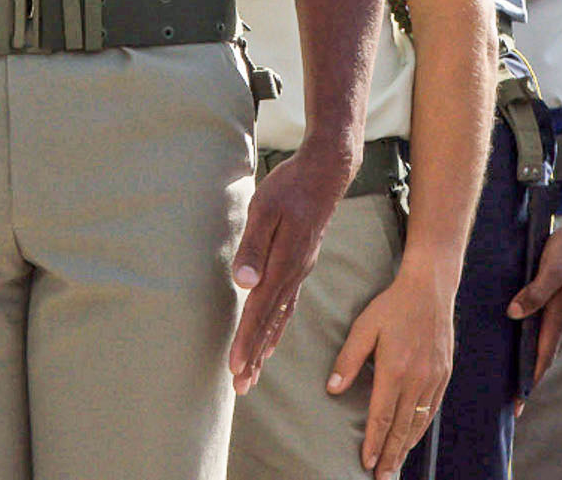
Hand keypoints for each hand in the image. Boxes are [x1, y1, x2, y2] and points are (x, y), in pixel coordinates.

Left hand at [229, 141, 348, 392]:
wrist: (326, 173)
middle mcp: (295, 274)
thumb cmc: (291, 186)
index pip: (261, 310)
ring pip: (280, 318)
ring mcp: (300, 272)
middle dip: (255, 356)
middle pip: (270, 323)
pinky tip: (271, 339)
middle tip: (241, 387)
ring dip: (265, 347)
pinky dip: (277, 328)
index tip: (236, 368)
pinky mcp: (301, 265)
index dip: (247, 341)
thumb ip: (253, 246)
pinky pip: (288, 306)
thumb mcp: (264, 208)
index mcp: (284, 263)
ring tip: (253, 373)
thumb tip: (243, 283)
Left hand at [329, 265, 456, 479]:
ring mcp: (433, 379)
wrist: (430, 289)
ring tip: (395, 466)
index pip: (382, 417)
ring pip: (418, 423)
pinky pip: (432, 410)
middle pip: (401, 428)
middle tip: (382, 478)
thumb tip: (333, 388)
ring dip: (406, 447)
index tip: (366, 463)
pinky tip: (413, 439)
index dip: (374, 443)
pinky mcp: (444, 375)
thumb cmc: (392, 306)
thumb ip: (349, 359)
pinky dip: (421, 429)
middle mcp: (417, 379)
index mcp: (394, 370)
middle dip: (390, 456)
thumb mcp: (364, 326)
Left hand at [509, 213, 561, 392]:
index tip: (518, 405)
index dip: (529, 382)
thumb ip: (535, 291)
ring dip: (530, 364)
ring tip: (513, 381)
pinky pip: (545, 331)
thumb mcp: (551, 267)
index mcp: (559, 317)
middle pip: (542, 357)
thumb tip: (513, 313)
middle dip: (527, 381)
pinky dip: (533, 345)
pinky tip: (522, 345)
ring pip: (544, 345)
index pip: (542, 358)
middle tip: (511, 404)